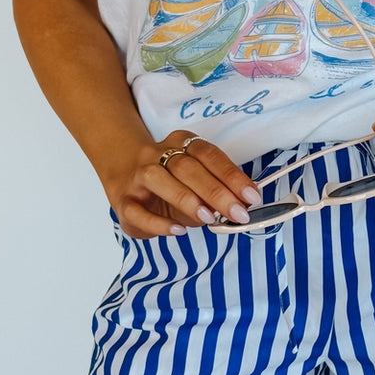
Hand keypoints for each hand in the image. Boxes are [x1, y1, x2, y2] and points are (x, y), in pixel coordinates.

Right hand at [105, 129, 261, 238]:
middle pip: (187, 167)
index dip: (232, 175)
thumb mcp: (195, 182)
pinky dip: (158, 222)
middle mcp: (157, 155)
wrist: (124, 174)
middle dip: (216, 191)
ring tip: (208, 218)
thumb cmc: (170, 181)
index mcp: (181, 144)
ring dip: (187, 199)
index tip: (251, 196)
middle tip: (238, 213)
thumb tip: (241, 206)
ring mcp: (137, 177)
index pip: (209, 155)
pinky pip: (136, 210)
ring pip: (158, 179)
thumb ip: (215, 192)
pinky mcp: (123, 201)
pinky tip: (177, 230)